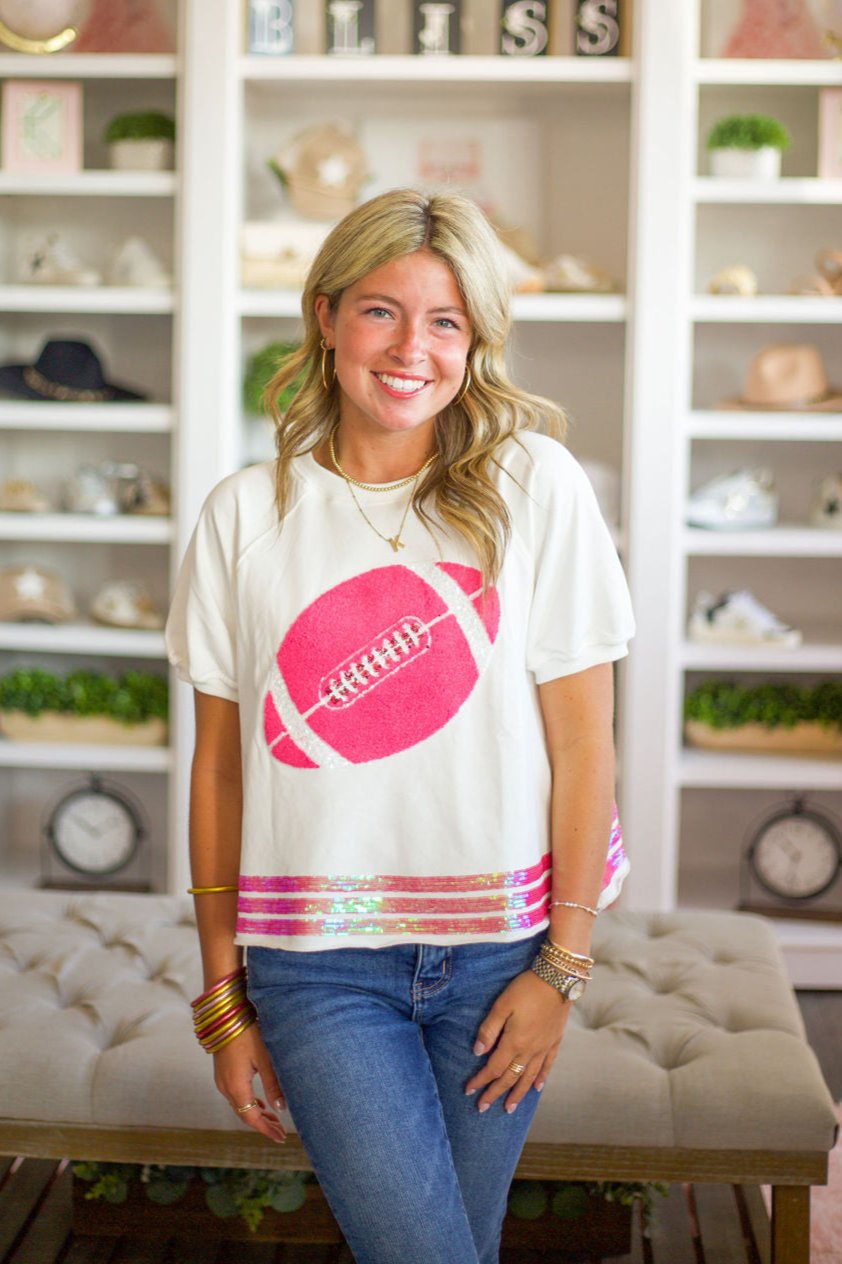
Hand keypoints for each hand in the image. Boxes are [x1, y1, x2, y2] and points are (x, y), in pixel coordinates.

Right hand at [212, 1024, 286, 1143]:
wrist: (226, 1015)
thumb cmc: (248, 1033)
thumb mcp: (265, 1059)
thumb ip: (273, 1085)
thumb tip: (281, 1109)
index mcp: (236, 1087)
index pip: (251, 1118)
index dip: (266, 1129)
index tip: (280, 1138)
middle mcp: (226, 1087)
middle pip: (244, 1114)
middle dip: (263, 1124)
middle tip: (281, 1132)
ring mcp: (222, 1080)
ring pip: (240, 1105)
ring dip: (256, 1114)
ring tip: (274, 1120)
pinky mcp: (223, 1073)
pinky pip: (235, 1095)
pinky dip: (249, 1103)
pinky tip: (259, 1104)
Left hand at [464, 970, 569, 1113]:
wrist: (558, 979)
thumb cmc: (526, 989)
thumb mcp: (501, 1005)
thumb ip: (489, 1030)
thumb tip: (478, 1052)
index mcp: (515, 1042)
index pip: (494, 1068)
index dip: (480, 1080)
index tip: (468, 1091)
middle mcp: (530, 1050)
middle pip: (510, 1078)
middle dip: (495, 1093)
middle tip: (482, 1107)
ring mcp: (544, 1048)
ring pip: (529, 1077)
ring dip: (518, 1094)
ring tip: (510, 1107)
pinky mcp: (555, 1041)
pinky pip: (548, 1066)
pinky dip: (541, 1079)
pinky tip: (537, 1088)